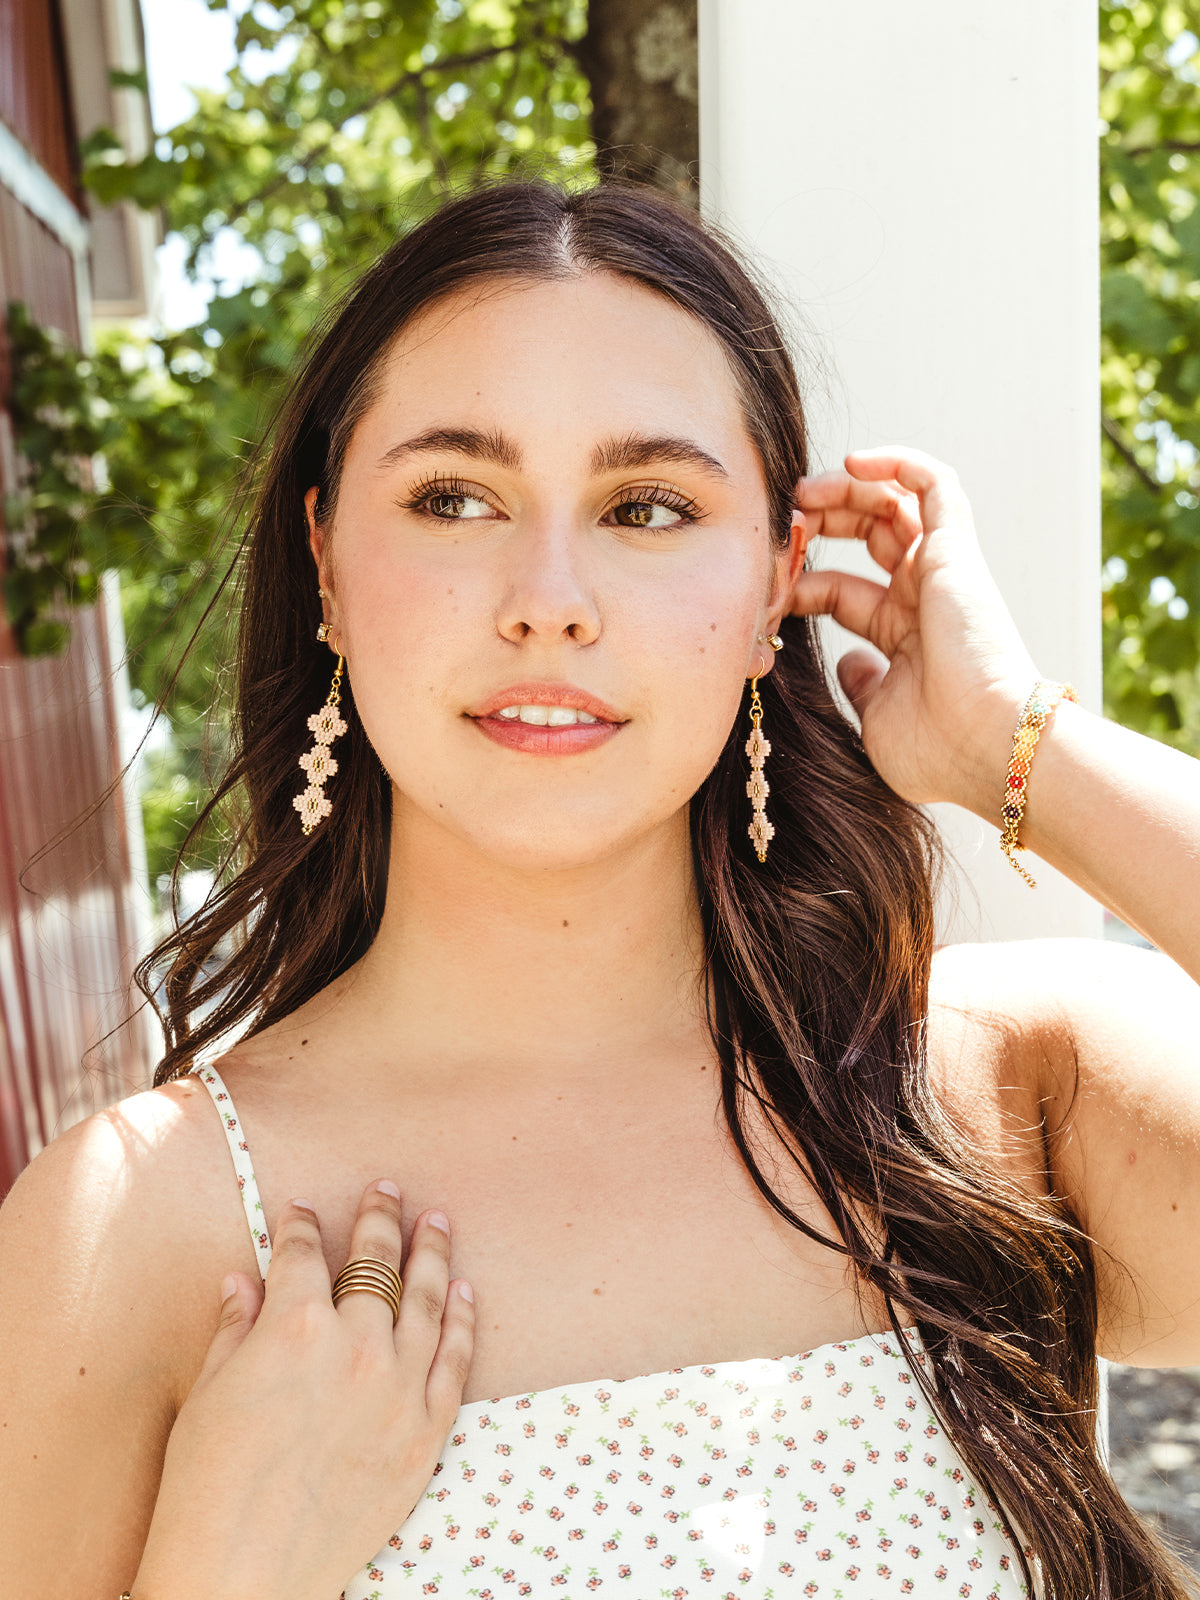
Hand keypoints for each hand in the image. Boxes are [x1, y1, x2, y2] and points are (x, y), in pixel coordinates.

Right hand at [133, 1184, 474, 1599]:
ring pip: (427, 1300)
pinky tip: (463, 1291)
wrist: (241, 1575)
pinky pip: (455, 1361)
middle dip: (379, 1219)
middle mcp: (355, 1345)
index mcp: (294, 1326)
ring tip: (437, 1222)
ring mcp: (398, 1389)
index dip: (299, 1226)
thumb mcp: (210, 1393)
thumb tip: (243, 1281)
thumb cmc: (207, 1487)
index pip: (301, 1254)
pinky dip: (462, 1320)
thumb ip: (236, 1328)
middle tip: (387, 1190)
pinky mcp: (425, 1433)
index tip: (301, 1211)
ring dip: (433, 1254)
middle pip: (376, 1262)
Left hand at [789, 446, 1039, 811]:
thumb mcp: (877, 720)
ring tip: (803, 493)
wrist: (988, 746)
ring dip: (844, 488)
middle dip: (818, 522)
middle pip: (865, 536)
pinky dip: (898, 463)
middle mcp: (923, 597)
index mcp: (903, 635)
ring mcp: (940, 572)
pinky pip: (935, 484)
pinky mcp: (956, 551)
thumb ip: (860, 687)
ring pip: (893, 502)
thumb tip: (845, 663)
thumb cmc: (939, 749)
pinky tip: (853, 462)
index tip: (765, 593)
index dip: (799, 583)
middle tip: (781, 522)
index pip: (840, 590)